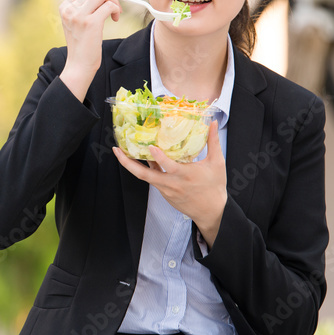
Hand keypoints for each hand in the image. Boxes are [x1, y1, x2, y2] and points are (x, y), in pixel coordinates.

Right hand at [58, 0, 119, 100]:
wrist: (79, 66)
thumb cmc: (82, 45)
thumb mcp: (77, 23)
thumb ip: (85, 7)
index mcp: (65, 7)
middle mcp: (69, 9)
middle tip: (116, 8)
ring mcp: (79, 15)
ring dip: (114, 3)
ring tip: (115, 15)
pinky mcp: (90, 22)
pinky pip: (109, 6)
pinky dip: (115, 10)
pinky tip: (114, 19)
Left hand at [112, 120, 226, 243]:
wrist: (211, 212)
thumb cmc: (215, 187)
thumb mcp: (217, 163)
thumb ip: (214, 142)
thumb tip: (214, 122)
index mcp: (184, 175)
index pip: (169, 166)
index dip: (159, 158)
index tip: (151, 147)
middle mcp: (171, 184)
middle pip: (144, 175)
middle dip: (127, 163)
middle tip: (116, 150)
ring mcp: (165, 190)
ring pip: (145, 177)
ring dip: (132, 165)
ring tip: (122, 152)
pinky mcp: (164, 193)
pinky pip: (152, 179)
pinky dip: (146, 169)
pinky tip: (140, 158)